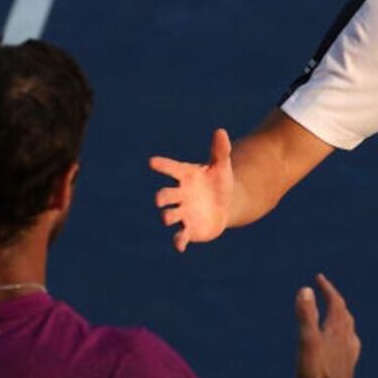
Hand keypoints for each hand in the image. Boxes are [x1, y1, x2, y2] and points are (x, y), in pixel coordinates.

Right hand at [151, 129, 234, 251]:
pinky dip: (178, 241)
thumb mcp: (222, 166)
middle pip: (164, 196)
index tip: (152, 162)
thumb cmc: (219, 182)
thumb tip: (221, 131)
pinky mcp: (189, 230)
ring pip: (169, 215)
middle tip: (161, 199)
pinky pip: (180, 237)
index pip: (170, 169)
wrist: (225, 204)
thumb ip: (220, 150)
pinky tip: (180, 246)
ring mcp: (182, 213)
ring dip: (167, 216)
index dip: (161, 165)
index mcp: (185, 176)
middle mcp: (179, 195)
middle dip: (161, 197)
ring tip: (168, 217)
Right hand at [294, 274, 358, 377]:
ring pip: (348, 328)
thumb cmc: (316, 373)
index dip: (327, 289)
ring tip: (335, 312)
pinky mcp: (347, 366)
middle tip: (325, 291)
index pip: (335, 302)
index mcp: (336, 330)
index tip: (319, 278)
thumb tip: (306, 289)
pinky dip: (345, 334)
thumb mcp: (307, 341)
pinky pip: (349, 342)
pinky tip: (344, 342)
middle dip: (334, 299)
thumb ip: (306, 315)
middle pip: (343, 313)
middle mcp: (346, 339)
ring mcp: (348, 353)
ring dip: (341, 315)